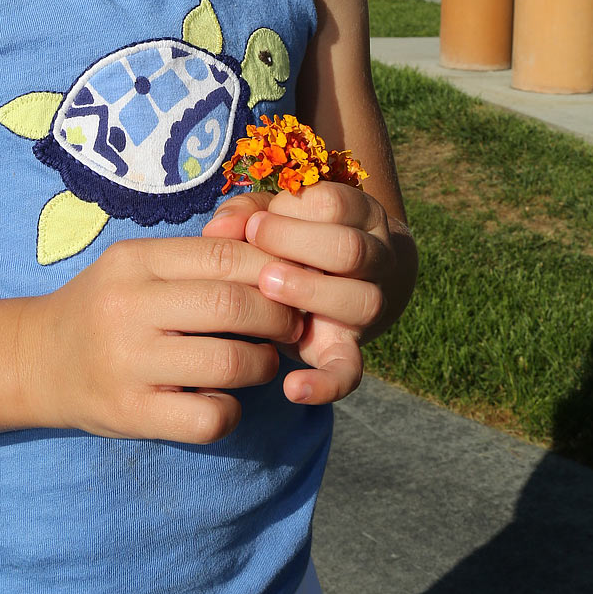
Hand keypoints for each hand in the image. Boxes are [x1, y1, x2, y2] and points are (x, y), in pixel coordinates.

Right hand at [17, 236, 303, 443]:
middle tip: (290, 325)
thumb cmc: (104, 307)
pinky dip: (231, 411)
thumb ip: (196, 259)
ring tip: (262, 362)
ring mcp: (127, 363)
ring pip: (229, 362)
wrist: (35, 360)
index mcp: (134, 261)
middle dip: (279, 316)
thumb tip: (276, 256)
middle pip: (233, 305)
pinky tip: (223, 400)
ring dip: (264, 364)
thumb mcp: (137, 267)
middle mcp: (128, 307)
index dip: (272, 269)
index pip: (224, 255)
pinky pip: (207, 417)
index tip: (289, 283)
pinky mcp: (130, 414)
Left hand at [203, 183, 412, 405]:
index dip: (292, 211)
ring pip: (362, 302)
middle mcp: (377, 257)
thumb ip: (247, 212)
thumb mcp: (279, 215)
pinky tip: (291, 388)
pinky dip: (325, 384)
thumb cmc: (300, 235)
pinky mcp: (349, 349)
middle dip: (297, 248)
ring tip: (267, 290)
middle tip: (258, 257)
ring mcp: (369, 305)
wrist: (351, 277)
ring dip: (310, 295)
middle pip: (351, 249)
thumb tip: (215, 230)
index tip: (255, 225)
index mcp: (360, 215)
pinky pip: (350, 371)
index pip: (336, 204)